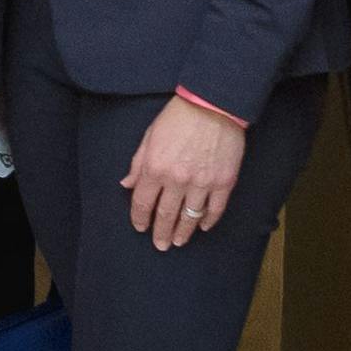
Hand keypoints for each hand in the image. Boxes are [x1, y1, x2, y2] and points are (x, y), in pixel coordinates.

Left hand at [124, 98, 248, 247]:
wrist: (213, 104)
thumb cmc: (178, 117)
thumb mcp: (149, 137)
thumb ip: (137, 164)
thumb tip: (127, 185)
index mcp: (155, 168)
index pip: (142, 203)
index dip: (139, 218)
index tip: (140, 227)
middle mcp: (177, 180)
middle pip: (165, 215)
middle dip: (161, 233)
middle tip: (160, 245)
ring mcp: (202, 183)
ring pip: (190, 216)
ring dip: (183, 232)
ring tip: (179, 241)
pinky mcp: (224, 181)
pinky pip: (216, 209)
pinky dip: (209, 220)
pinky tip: (203, 227)